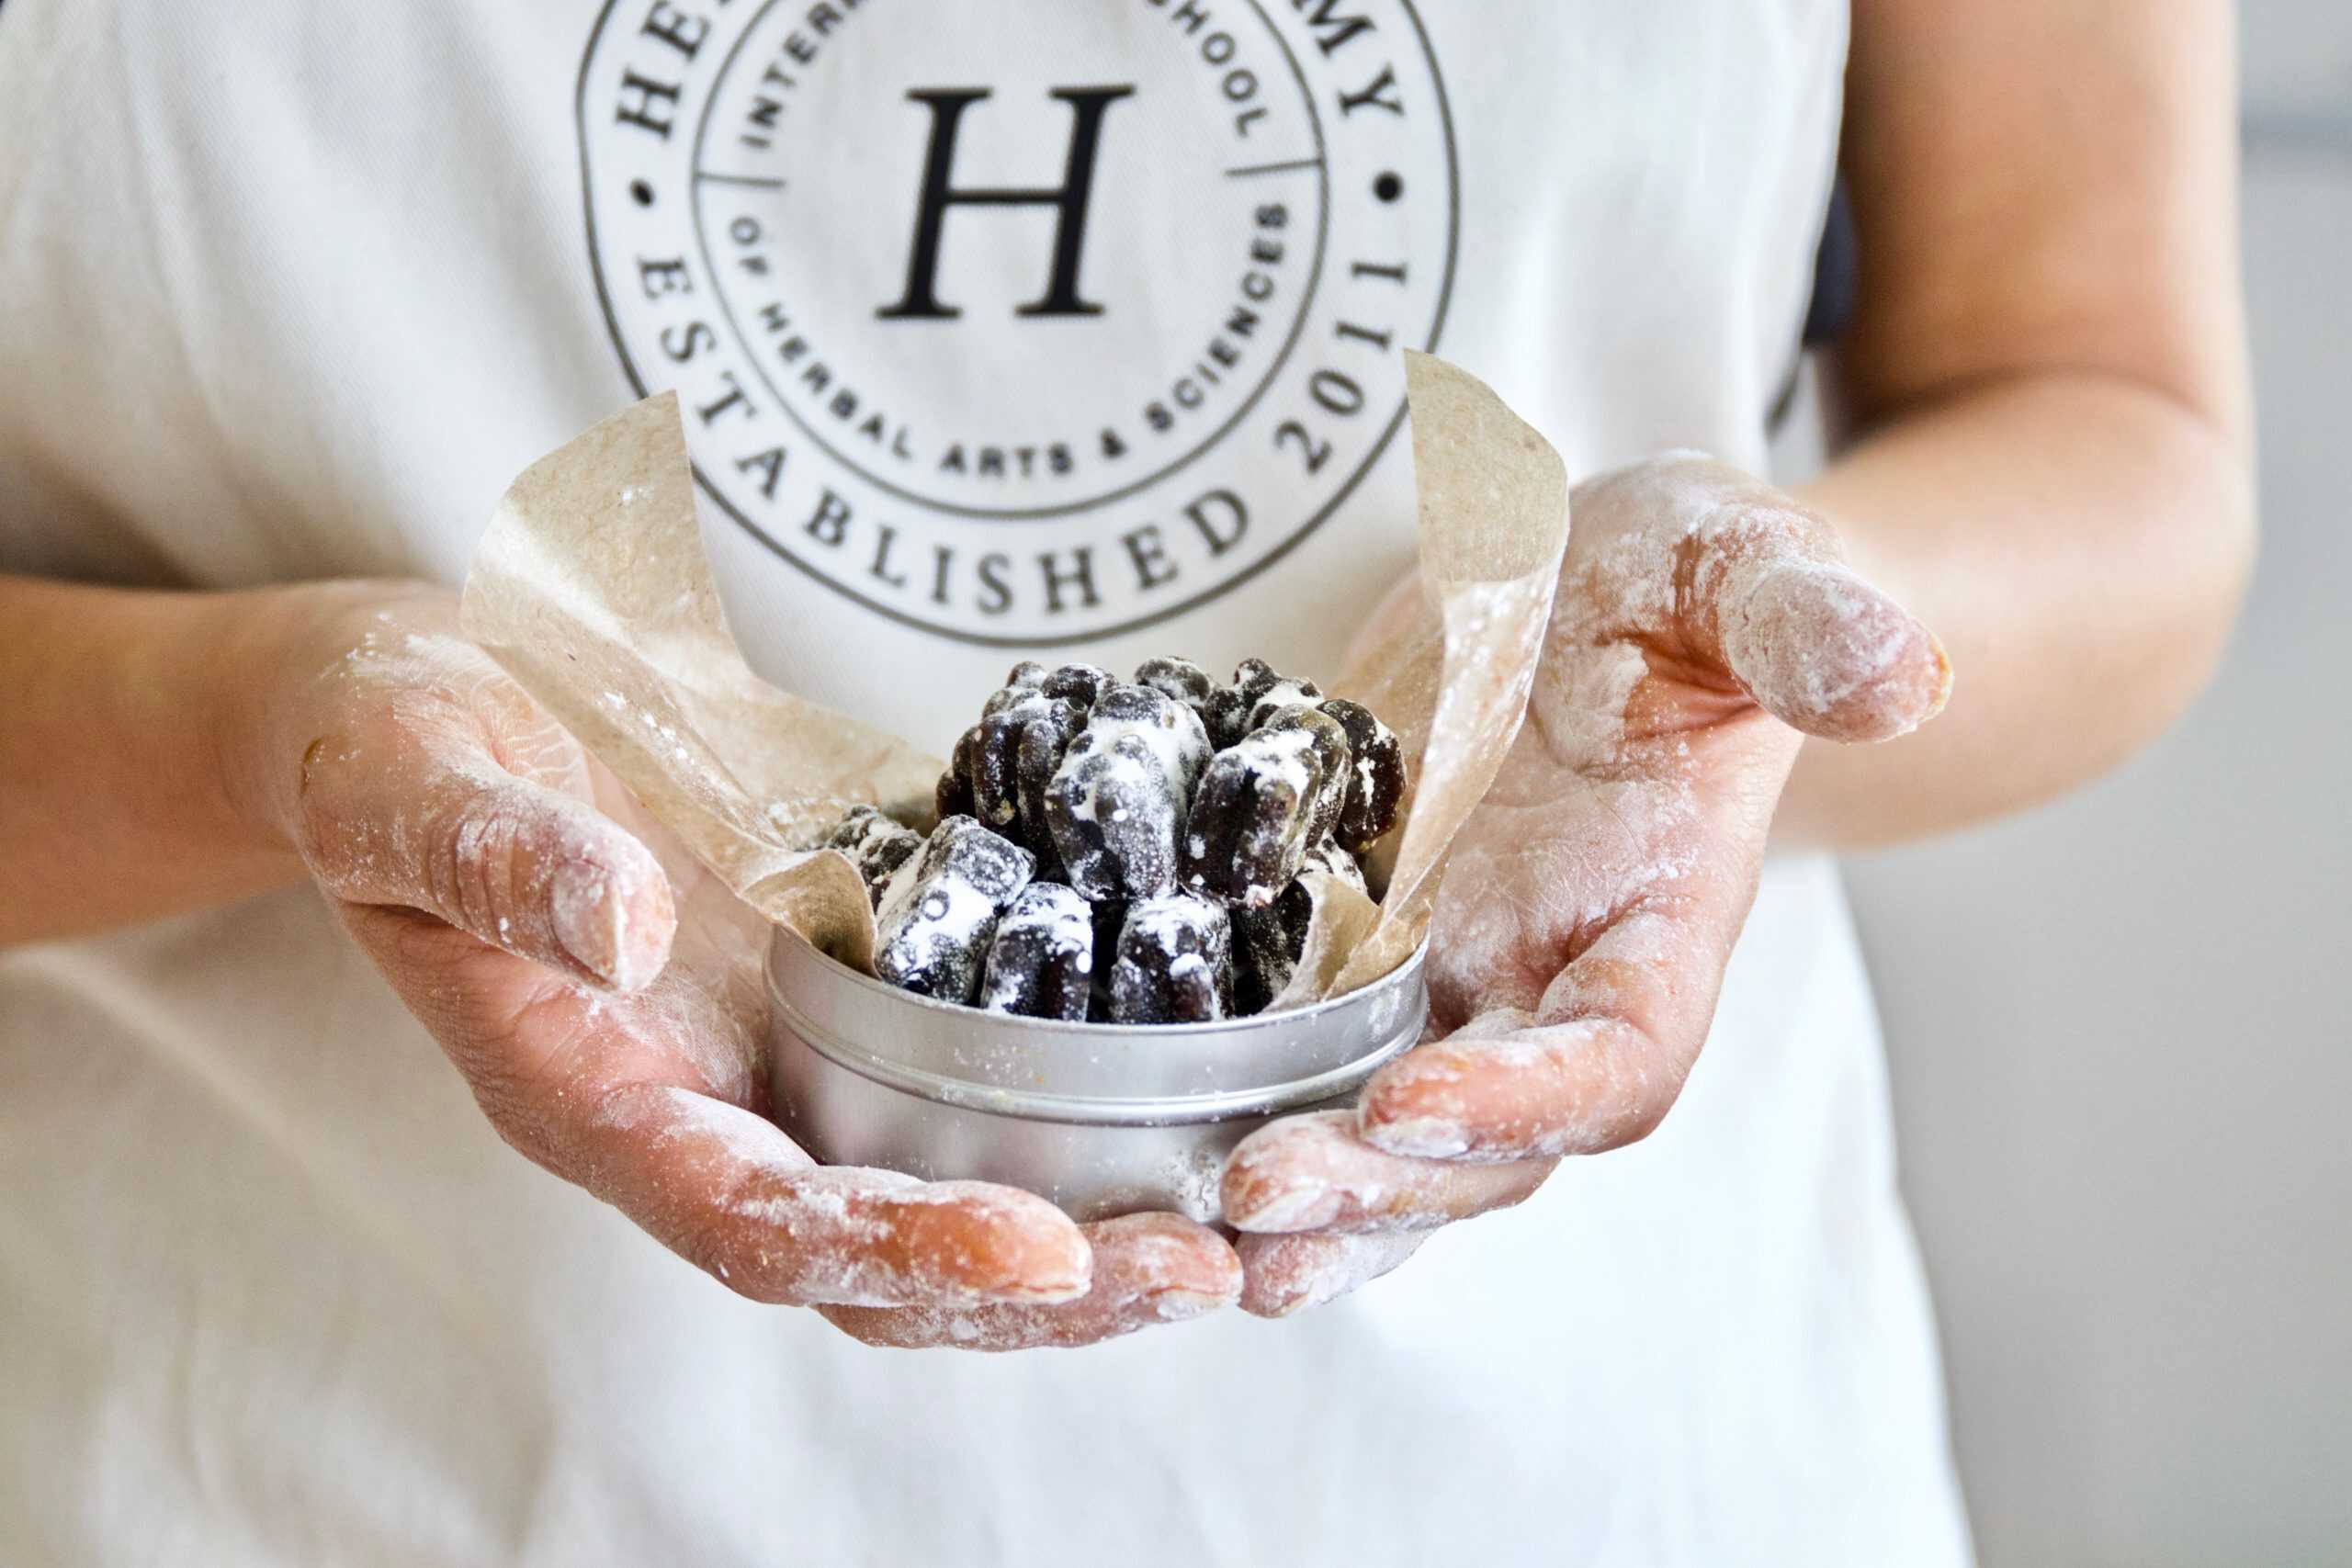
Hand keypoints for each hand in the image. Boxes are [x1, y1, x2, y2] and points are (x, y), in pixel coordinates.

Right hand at [228, 584, 1239, 1347]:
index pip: (758, 1223)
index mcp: (598, 1098)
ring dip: (1092, 1226)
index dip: (897, 1246)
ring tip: (1242, 1227)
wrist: (431, 699)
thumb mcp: (407, 782)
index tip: (1040, 1250)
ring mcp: (783, 1059)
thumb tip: (629, 921)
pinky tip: (1207, 1090)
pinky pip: (971, 1082)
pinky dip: (1084, 1110)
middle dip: (1045, 1283)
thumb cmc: (388, 749)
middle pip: (884, 1257)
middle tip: (1207, 1269)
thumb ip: (498, 861)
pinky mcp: (844, 990)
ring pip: (949, 1188)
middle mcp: (707, 1109)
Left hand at [1219, 455, 1950, 1313]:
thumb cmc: (1672, 584)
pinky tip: (1130, 1159)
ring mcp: (1444, 994)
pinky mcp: (1347, 969)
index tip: (1418, 1098)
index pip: (1619, 1057)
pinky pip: (1291, 1070)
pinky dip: (1222, 1122)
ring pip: (1375, 1144)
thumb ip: (1801, 617)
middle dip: (1376, 1184)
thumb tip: (1896, 674)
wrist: (1574, 596)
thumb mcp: (1732, 561)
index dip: (1531, 1097)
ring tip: (1190, 1234)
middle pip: (1480, 1146)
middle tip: (1255, 1195)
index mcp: (1660, 925)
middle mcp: (1551, 994)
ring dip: (1295, 1204)